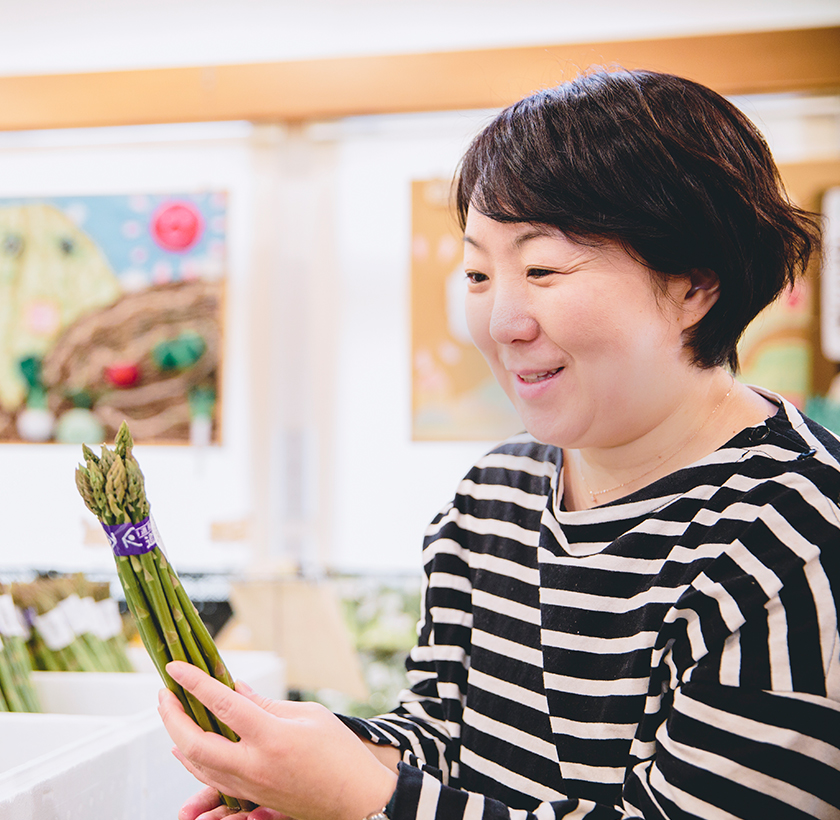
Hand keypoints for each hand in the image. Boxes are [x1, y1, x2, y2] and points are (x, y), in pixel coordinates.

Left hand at [159, 661, 397, 819]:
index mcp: (273, 737)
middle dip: (171, 717)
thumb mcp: (310, 715)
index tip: (176, 668)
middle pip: (196, 744)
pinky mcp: (252, 798)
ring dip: (178, 737)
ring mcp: (251, 786)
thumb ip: (268, 704)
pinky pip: (211, 779)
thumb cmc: (340, 753)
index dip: (196, 683)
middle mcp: (255, 765)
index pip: (224, 705)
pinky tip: (185, 747)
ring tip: (169, 712)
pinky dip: (193, 760)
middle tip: (163, 694)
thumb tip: (235, 689)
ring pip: (198, 766)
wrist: (356, 801)